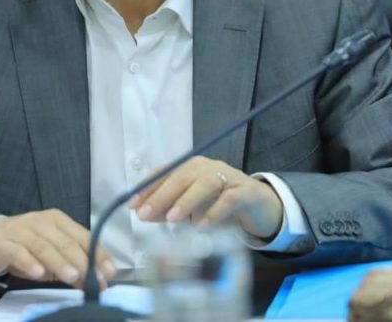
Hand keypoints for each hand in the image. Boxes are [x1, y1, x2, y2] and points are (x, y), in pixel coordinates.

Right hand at [0, 209, 116, 287]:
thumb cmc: (25, 247)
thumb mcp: (52, 256)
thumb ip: (73, 266)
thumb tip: (96, 282)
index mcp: (59, 221)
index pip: (83, 236)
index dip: (98, 254)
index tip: (110, 272)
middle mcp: (42, 222)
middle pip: (66, 242)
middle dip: (82, 261)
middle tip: (94, 279)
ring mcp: (22, 230)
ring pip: (44, 246)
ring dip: (60, 262)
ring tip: (73, 277)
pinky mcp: (4, 243)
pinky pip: (18, 252)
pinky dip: (29, 262)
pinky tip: (38, 274)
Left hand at [128, 157, 283, 239]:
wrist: (258, 203)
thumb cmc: (219, 202)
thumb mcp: (191, 206)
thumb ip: (169, 208)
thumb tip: (144, 214)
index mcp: (192, 166)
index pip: (166, 172)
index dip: (148, 187)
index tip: (132, 205)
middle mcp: (208, 167)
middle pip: (183, 175)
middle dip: (162, 195)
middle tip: (146, 215)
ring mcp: (229, 177)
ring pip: (206, 183)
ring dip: (187, 200)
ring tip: (173, 219)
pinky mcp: (246, 192)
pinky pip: (230, 199)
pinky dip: (215, 211)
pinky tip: (202, 225)